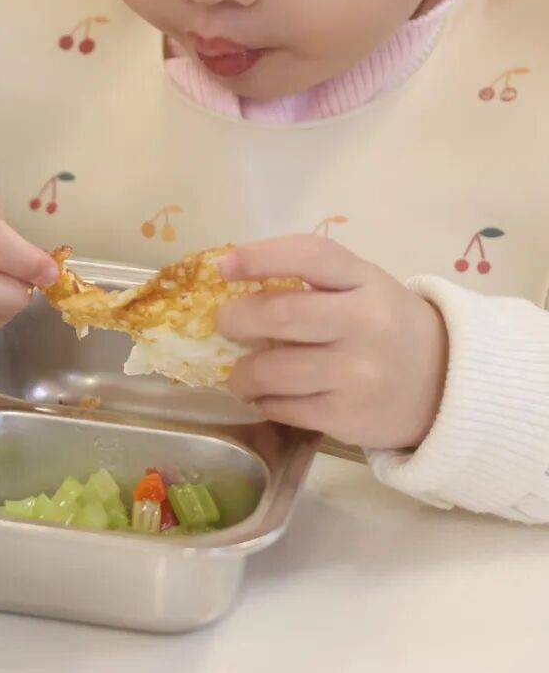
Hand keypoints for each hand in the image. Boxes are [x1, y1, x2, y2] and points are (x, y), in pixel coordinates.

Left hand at [216, 236, 448, 448]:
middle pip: (281, 315)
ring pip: (274, 369)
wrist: (448, 386)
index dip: (261, 256)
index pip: (311, 256)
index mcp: (366, 280)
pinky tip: (265, 397)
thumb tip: (235, 287)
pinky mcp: (349, 416)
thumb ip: (314, 283)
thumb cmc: (388, 327)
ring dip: (242, 374)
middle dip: (236, 320)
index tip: (224, 265)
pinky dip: (264, 402)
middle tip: (224, 325)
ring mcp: (357, 373)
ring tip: (239, 376)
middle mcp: (364, 322)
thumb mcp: (365, 289)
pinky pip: (285, 407)